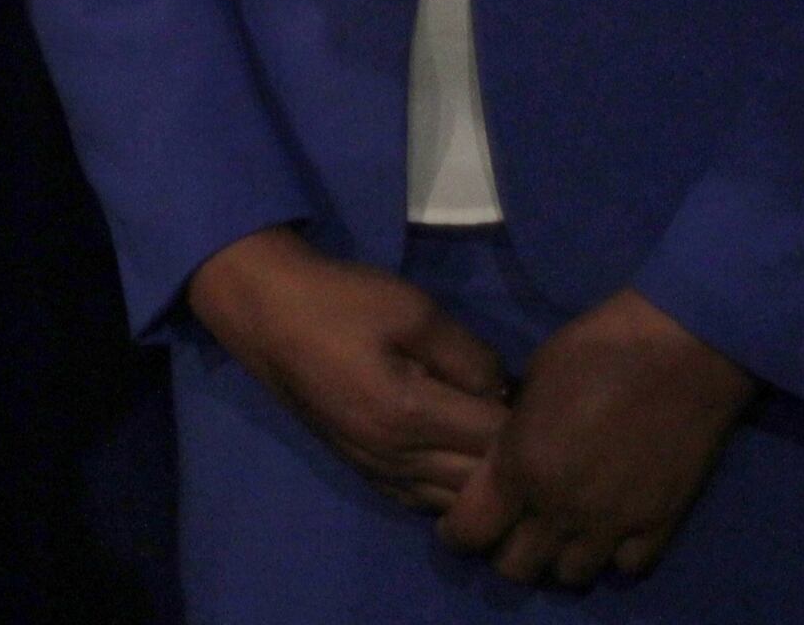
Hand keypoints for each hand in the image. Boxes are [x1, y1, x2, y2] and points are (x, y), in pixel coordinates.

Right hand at [185, 227, 512, 514]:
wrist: (265, 311)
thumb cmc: (340, 301)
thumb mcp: (414, 309)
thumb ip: (470, 355)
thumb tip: (504, 392)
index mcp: (408, 413)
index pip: (496, 441)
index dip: (526, 423)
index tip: (538, 398)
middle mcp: (393, 455)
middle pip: (479, 482)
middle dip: (511, 458)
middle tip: (526, 425)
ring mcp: (374, 469)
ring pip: (452, 502)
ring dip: (481, 482)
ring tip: (498, 449)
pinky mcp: (360, 469)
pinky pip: (419, 502)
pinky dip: (449, 492)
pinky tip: (459, 467)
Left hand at [438, 288, 754, 586]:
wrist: (678, 352)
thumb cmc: (594, 351)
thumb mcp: (530, 387)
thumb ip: (511, 436)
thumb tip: (503, 458)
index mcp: (519, 467)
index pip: (471, 532)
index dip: (458, 532)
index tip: (458, 524)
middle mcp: (560, 508)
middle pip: (517, 568)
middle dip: (505, 552)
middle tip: (510, 529)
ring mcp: (613, 523)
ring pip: (570, 576)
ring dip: (559, 557)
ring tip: (560, 532)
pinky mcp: (660, 525)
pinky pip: (626, 567)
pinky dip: (613, 555)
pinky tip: (610, 530)